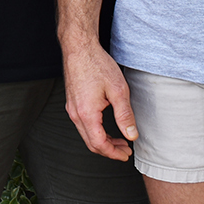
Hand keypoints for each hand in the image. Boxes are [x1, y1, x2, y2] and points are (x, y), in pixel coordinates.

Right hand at [62, 43, 137, 159]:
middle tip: (125, 150)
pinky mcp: (72, 102)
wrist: (79, 48)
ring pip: (86, 134)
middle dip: (109, 150)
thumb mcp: (118, 90)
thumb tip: (131, 135)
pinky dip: (95, 131)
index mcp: (87, 114)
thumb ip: (125, 115)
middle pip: (91, 143)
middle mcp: (75, 114)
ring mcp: (72, 108)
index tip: (126, 154)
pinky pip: (82, 124)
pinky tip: (106, 127)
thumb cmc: (97, 65)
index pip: (99, 144)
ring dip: (102, 141)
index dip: (114, 153)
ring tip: (119, 139)